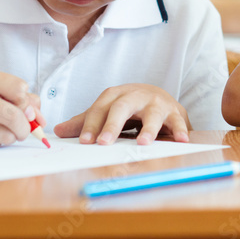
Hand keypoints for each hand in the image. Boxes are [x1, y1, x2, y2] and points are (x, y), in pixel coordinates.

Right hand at [0, 67, 44, 148]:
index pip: (20, 89)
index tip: (22, 104)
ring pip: (6, 134)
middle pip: (16, 115)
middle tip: (24, 128)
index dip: (26, 100)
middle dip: (26, 126)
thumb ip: (15, 95)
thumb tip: (40, 117)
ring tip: (4, 130)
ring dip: (12, 136)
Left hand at [53, 84, 190, 144]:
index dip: (91, 124)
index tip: (85, 142)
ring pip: (151, 113)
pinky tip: (181, 140)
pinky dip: (180, 130)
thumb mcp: (107, 110)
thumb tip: (58, 130)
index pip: (100, 108)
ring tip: (143, 142)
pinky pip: (178, 120)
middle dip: (113, 124)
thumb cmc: (129, 107)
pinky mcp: (174, 111)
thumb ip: (86, 121)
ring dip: (148, 128)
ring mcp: (156, 103)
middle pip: (122, 107)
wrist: (159, 96)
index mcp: (116, 95)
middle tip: (104, 142)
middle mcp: (136, 95)